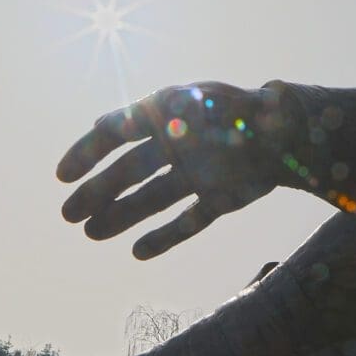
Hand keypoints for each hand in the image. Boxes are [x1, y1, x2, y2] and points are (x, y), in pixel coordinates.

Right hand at [56, 82, 290, 258]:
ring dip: (122, 216)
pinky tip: (138, 252)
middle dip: (97, 192)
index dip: (87, 152)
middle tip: (68, 215)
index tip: (62, 176)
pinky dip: (166, 237)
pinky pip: (188, 222)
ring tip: (91, 233)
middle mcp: (178, 146)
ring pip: (151, 200)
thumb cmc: (241, 109)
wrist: (293, 134)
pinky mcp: (220, 199)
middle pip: (129, 173)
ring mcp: (198, 174)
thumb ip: (151, 114)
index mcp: (167, 116)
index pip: (116, 133)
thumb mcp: (194, 103)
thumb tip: (103, 125)